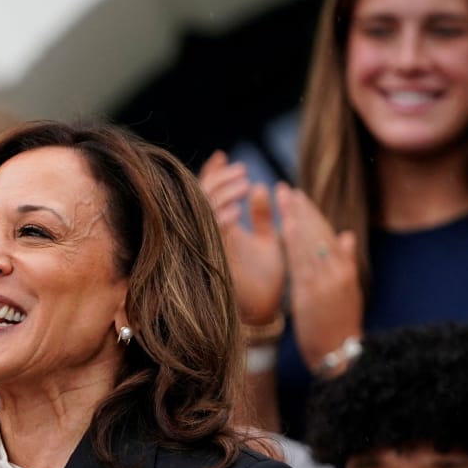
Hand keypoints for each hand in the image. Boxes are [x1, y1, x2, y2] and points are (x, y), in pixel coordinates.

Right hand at [200, 151, 284, 323]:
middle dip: (219, 180)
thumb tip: (260, 185)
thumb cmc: (266, 279)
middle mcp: (209, 237)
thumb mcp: (267, 240)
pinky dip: (218, 219)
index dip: (213, 173)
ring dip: (221, 195)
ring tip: (244, 183)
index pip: (208, 194)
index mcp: (221, 230)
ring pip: (202, 212)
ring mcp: (207, 247)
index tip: (224, 155)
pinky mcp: (211, 261)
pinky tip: (234, 210)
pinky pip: (208, 235)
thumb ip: (261, 215)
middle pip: (200, 198)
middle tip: (242, 170)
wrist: (264, 312)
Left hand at [277, 184, 361, 370]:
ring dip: (296, 218)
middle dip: (301, 209)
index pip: (326, 234)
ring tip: (283, 197)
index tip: (298, 196)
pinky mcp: (312, 294)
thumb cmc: (340, 325)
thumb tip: (346, 235)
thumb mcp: (347, 292)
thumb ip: (345, 262)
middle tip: (285, 188)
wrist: (341, 354)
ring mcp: (325, 281)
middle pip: (317, 233)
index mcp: (344, 269)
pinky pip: (302, 264)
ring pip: (309, 243)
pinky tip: (285, 226)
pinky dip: (295, 243)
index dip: (311, 214)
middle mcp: (337, 271)